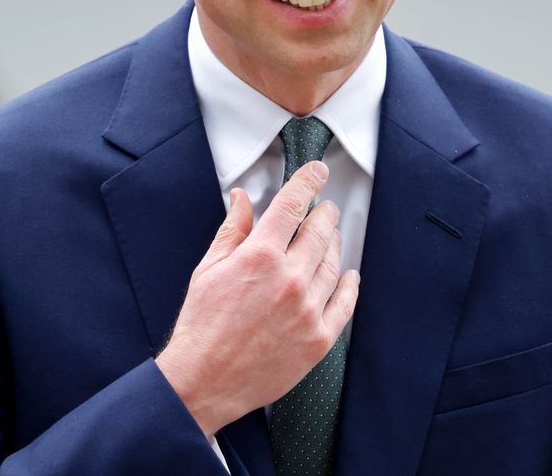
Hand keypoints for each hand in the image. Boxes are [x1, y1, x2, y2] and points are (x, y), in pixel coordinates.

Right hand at [155, 161, 359, 437]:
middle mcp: (289, 279)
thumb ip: (233, 229)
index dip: (308, 181)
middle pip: (320, 230)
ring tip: (331, 237)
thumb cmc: (202, 325)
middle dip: (324, 213)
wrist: (205, 381)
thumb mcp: (209, 268)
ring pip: (333, 263)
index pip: (293, 204)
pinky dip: (349, 285)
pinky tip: (348, 276)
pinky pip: (344, 304)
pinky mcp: (318, 338)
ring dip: (334, 244)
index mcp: (259, 256)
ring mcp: (307, 309)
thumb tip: (243, 198)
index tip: (317, 171)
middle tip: (325, 208)